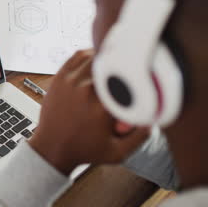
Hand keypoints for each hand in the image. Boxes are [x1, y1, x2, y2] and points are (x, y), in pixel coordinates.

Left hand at [29, 49, 148, 174]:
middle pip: (113, 63)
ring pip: (95, 56)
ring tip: (114, 65)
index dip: (137, 75)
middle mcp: (85, 90)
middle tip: (128, 70)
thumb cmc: (83, 150)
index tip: (143, 77)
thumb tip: (154, 116)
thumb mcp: (117, 152)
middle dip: (122, 66)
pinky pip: (78, 56)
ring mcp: (71, 82)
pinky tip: (97, 60)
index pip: (127, 78)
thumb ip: (140, 136)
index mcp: (102, 107)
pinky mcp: (60, 77)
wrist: (52, 148)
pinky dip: (90, 54)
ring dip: (107, 58)